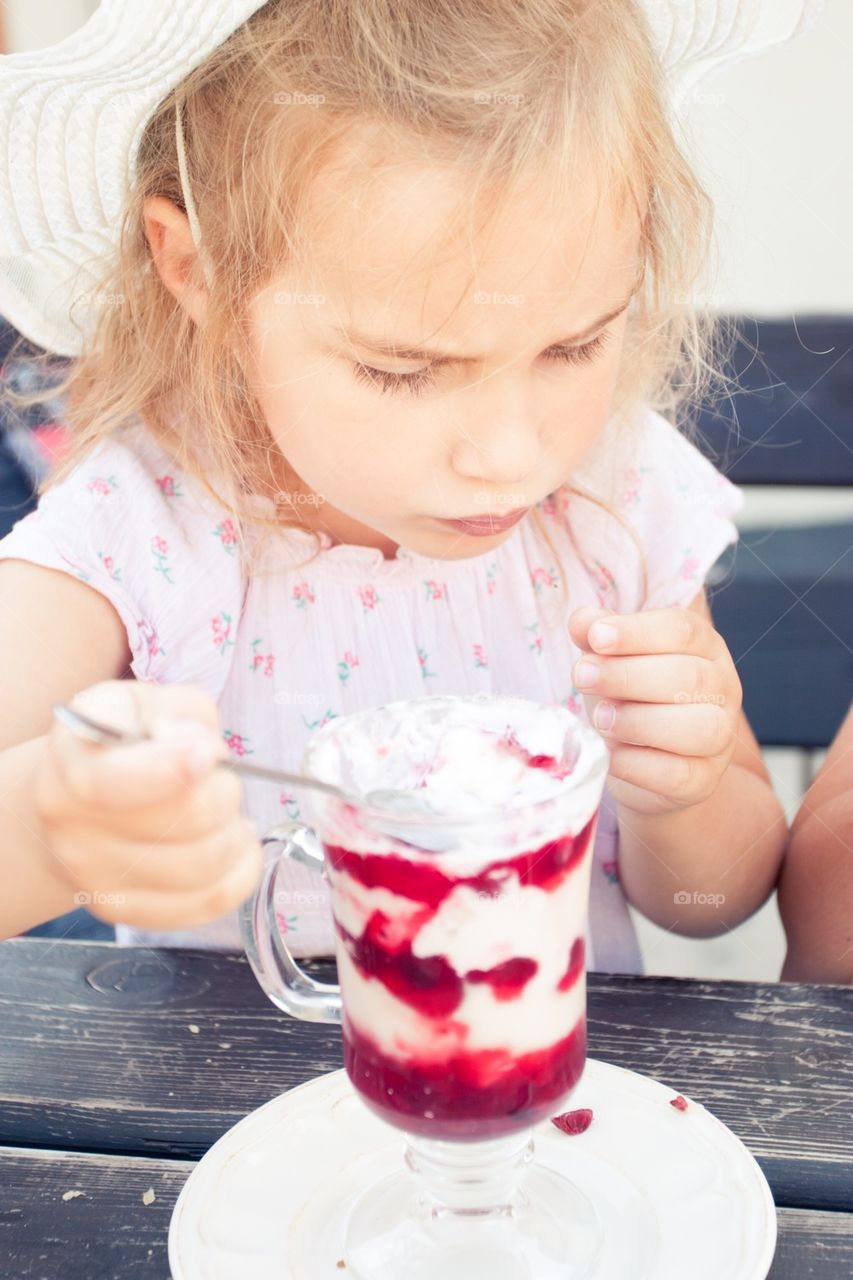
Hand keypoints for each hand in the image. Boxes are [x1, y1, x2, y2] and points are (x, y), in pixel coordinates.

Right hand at [34, 679, 263, 929]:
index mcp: (72, 762)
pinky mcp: (123, 912)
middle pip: (187, 819)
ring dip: (235, 832)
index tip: (204, 756)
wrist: (77, 805)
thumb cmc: (124, 744)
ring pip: (205, 865)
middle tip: (218, 779)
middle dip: (224, 790)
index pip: (109, 783)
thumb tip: (198, 752)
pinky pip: (209, 902)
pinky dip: (240, 871)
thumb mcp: (146, 704)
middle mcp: (72, 827)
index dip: (168, 771)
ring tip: (225, 813)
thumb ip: (180, 714)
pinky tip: (235, 845)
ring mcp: (95, 877)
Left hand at [568, 599, 741, 815]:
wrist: (644, 765)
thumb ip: (597, 635)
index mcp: (704, 647)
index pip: (682, 630)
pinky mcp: (704, 780)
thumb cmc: (630, 699)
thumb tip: (583, 621)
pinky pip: (677, 774)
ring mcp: (720, 736)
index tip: (597, 637)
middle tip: (582, 677)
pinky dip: (636, 765)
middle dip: (627, 675)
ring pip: (697, 728)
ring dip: (638, 722)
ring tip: (601, 719)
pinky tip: (611, 754)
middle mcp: (723, 688)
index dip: (638, 632)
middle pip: (688, 676)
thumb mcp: (610, 659)